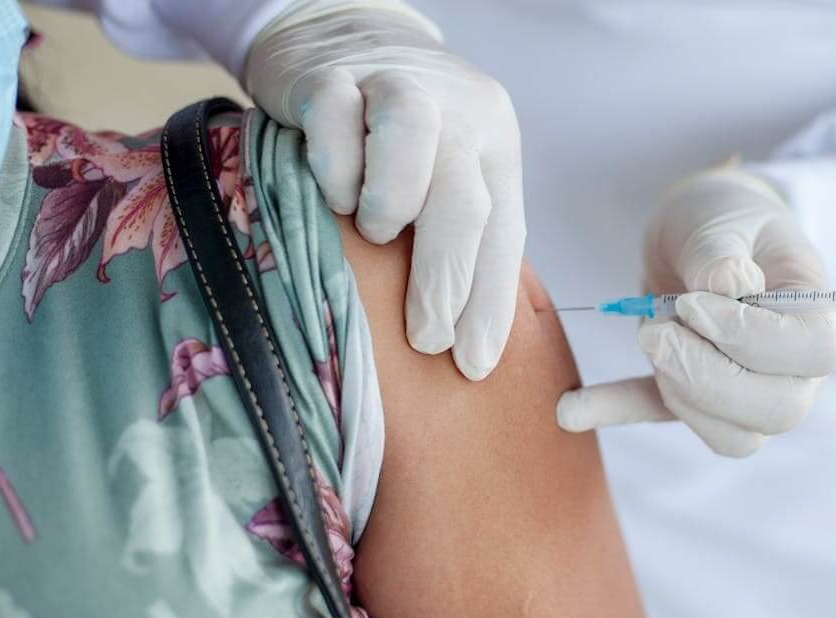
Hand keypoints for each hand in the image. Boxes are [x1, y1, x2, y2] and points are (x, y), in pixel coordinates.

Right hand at [244, 0, 524, 380]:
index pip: (504, 231)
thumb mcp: (444, 173)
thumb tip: (464, 344)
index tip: (475, 364)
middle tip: (426, 338)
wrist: (340, 35)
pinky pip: (335, 122)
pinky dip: (335, 169)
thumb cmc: (394, 136)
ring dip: (393, 206)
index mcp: (494, 141)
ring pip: (411, 144)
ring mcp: (395, 85)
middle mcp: (458, 110)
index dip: (491, 303)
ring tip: (376, 234)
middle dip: (447, 282)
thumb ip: (459, 234)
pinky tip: (332, 191)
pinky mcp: (331, 76)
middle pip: (465, 200)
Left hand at [557, 162, 835, 456]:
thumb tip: (727, 286)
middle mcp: (793, 367)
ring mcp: (748, 391)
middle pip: (776, 410)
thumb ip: (722, 252)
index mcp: (814, 314)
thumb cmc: (726, 218)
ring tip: (646, 335)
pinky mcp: (693, 396)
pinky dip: (617, 412)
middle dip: (707, 378)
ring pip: (731, 436)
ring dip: (677, 395)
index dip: (753, 338)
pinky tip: (570, 409)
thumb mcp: (722, 218)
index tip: (693, 303)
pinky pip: (662, 418)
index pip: (813, 353)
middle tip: (655, 331)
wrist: (701, 231)